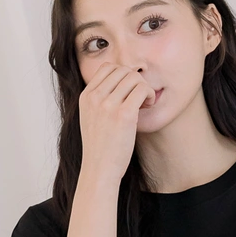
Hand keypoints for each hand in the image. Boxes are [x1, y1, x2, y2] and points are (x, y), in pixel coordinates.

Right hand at [78, 61, 154, 181]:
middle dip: (135, 81)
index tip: (128, 91)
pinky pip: (142, 89)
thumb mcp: (91, 118)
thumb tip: (122, 81)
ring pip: (134, 77)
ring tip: (144, 103)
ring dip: (144, 87)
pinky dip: (149, 95)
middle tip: (139, 98)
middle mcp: (95, 98)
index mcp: (86, 97)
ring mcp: (108, 105)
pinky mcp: (123, 115)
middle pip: (123, 70)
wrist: (99, 169)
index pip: (107, 67)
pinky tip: (147, 107)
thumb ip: (100, 99)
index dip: (123, 75)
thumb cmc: (100, 147)